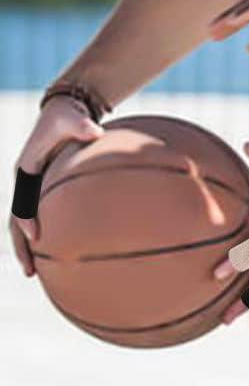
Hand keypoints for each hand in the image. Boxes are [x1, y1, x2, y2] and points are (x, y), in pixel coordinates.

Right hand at [10, 97, 103, 275]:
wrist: (66, 111)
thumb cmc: (68, 116)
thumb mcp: (72, 119)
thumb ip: (81, 126)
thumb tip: (95, 132)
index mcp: (26, 170)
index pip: (22, 200)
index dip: (26, 219)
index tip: (36, 237)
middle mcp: (25, 183)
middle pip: (17, 221)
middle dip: (21, 247)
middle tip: (29, 271)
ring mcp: (33, 189)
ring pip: (26, 224)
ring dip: (29, 248)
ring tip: (36, 273)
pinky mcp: (45, 191)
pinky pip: (42, 217)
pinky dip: (46, 235)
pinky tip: (59, 253)